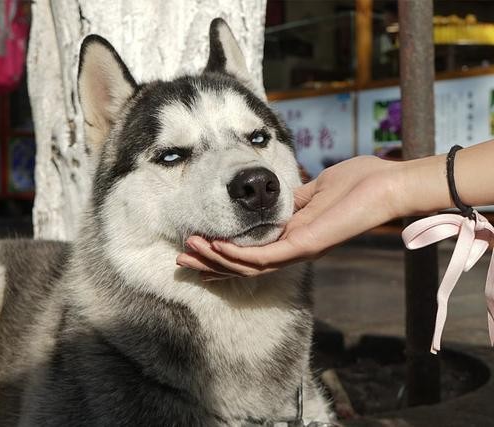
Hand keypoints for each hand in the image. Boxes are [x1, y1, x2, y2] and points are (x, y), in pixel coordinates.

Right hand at [176, 156, 405, 279]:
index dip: (223, 255)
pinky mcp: (305, 246)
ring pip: (248, 267)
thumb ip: (291, 198)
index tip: (197, 247)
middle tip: (182, 260)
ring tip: (191, 252)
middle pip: (244, 268)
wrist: (389, 185)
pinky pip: (264, 258)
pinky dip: (237, 255)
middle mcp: (294, 250)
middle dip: (211, 265)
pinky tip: (216, 247)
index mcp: (295, 236)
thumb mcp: (315, 188)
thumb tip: (273, 196)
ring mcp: (299, 250)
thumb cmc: (361, 183)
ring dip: (216, 261)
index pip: (252, 254)